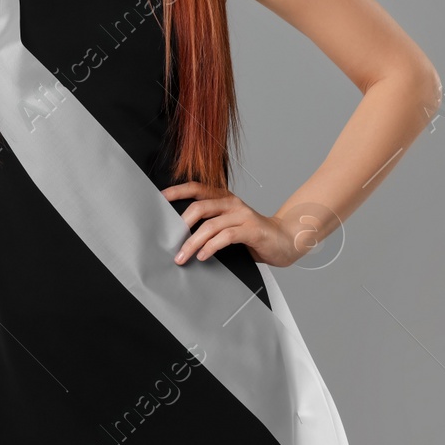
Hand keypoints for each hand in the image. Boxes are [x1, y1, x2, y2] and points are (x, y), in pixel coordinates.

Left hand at [163, 181, 301, 267]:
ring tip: (182, 256)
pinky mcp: (252, 230)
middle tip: (169, 241)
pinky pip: (226, 237)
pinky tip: (203, 256)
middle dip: (181, 224)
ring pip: (210, 225)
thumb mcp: (228, 225)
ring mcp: (242, 215)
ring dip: (192, 243)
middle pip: (200, 207)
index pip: (197, 188)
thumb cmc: (252, 234)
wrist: (284, 240)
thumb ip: (210, 224)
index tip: (160, 199)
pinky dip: (211, 247)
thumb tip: (179, 234)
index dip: (178, 191)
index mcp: (224, 198)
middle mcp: (232, 203)